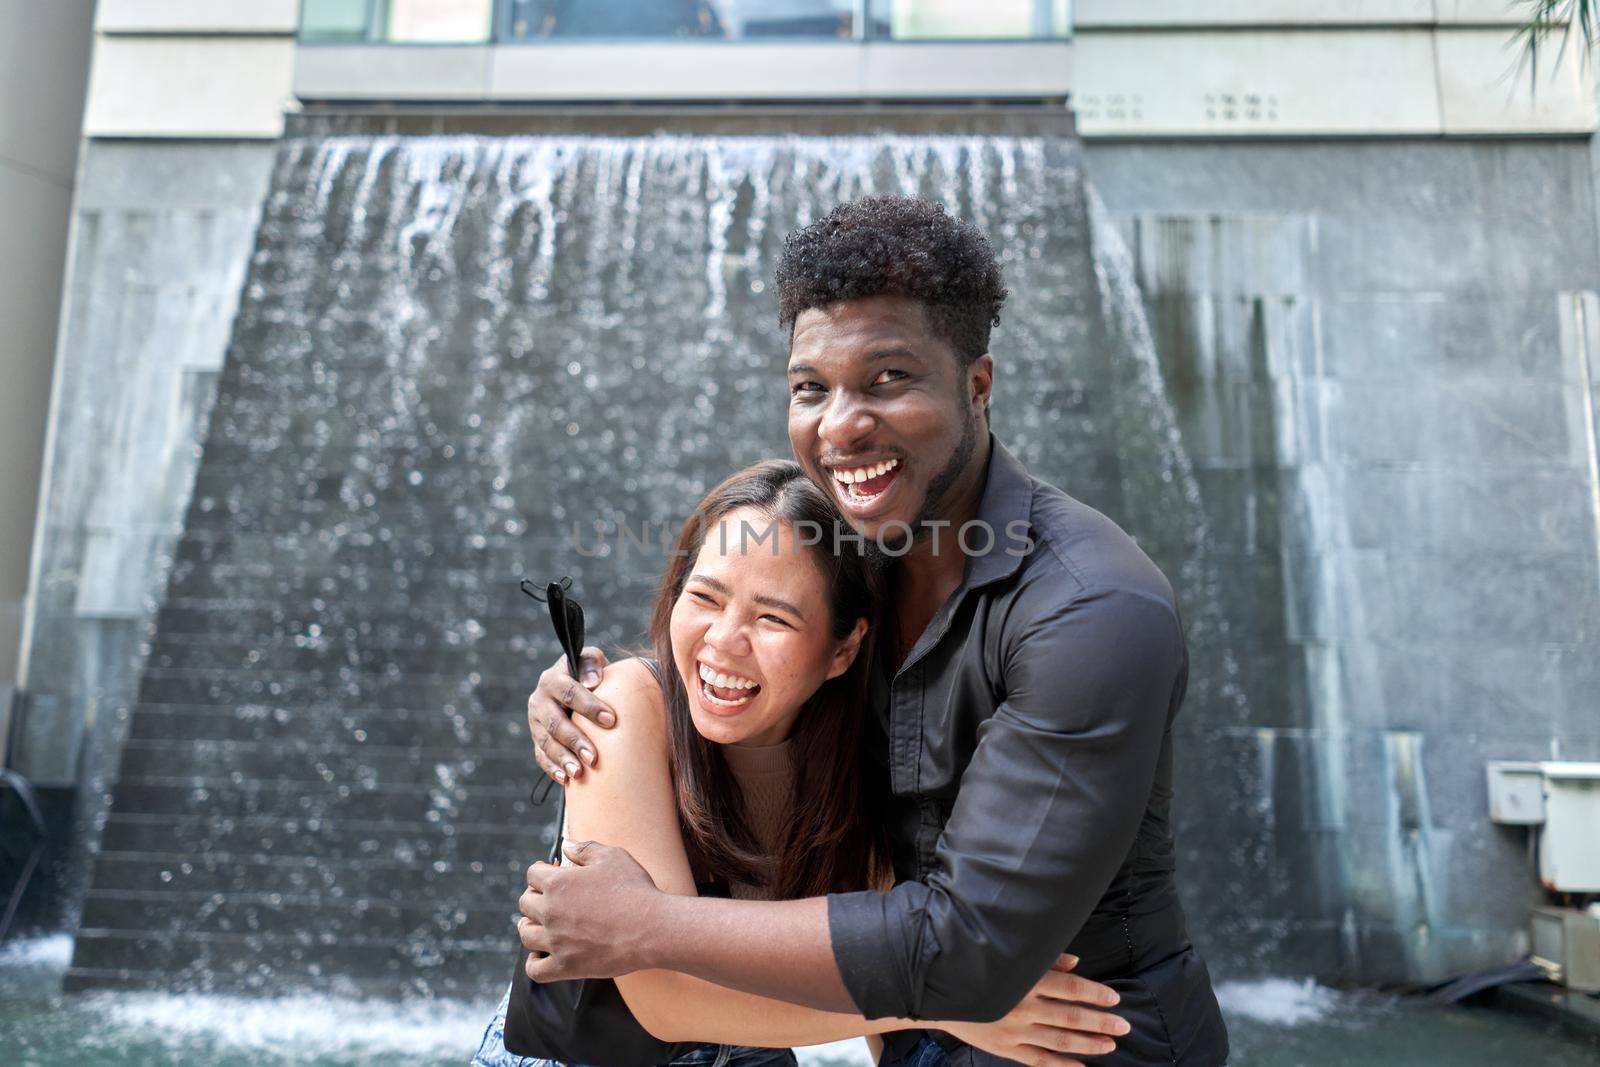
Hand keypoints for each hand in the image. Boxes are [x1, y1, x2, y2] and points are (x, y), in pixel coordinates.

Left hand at [518, 839, 660, 980]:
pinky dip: (534, 962)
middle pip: (525, 903)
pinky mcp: (565, 966)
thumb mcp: (613, 857)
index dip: (541, 871)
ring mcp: (556, 941)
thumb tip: (566, 845)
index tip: (550, 873)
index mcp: (558, 883)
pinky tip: (541, 955)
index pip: (532, 874)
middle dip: (534, 897)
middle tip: (547, 898)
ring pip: (525, 934)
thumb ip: (585, 848)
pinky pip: (535, 969)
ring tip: (539, 925)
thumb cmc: (635, 891)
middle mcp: (550, 911)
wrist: (652, 929)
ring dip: (529, 926)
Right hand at [527, 646, 612, 782]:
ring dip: (562, 759)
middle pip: (554, 722)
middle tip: (593, 757)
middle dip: (574, 740)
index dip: (588, 706)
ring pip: (546, 743)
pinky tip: (566, 779)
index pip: (568, 692)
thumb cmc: (590, 673)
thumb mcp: (591, 660)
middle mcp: (539, 700)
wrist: (577, 686)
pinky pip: (540, 756)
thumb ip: (592, 664)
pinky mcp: (536, 739)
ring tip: (579, 773)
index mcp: (552, 679)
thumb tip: (593, 682)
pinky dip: (552, 768)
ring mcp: (535, 721)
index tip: (610, 720)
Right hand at [933, 953, 1127, 1066]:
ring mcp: (1015, 1031)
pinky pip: (1039, 1060)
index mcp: (1026, 980)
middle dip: (1101, 1021)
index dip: (1095, 994)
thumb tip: (1077, 963)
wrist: (939, 992)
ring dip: (1089, 1044)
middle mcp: (1023, 1007)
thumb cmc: (978, 968)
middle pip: (1071, 1017)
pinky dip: (1062, 1065)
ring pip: (1060, 1041)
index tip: (1115, 998)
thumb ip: (1045, 961)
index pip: (1071, 989)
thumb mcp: (1009, 958)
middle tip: (1124, 1025)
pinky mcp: (1006, 1048)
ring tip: (1110, 1044)